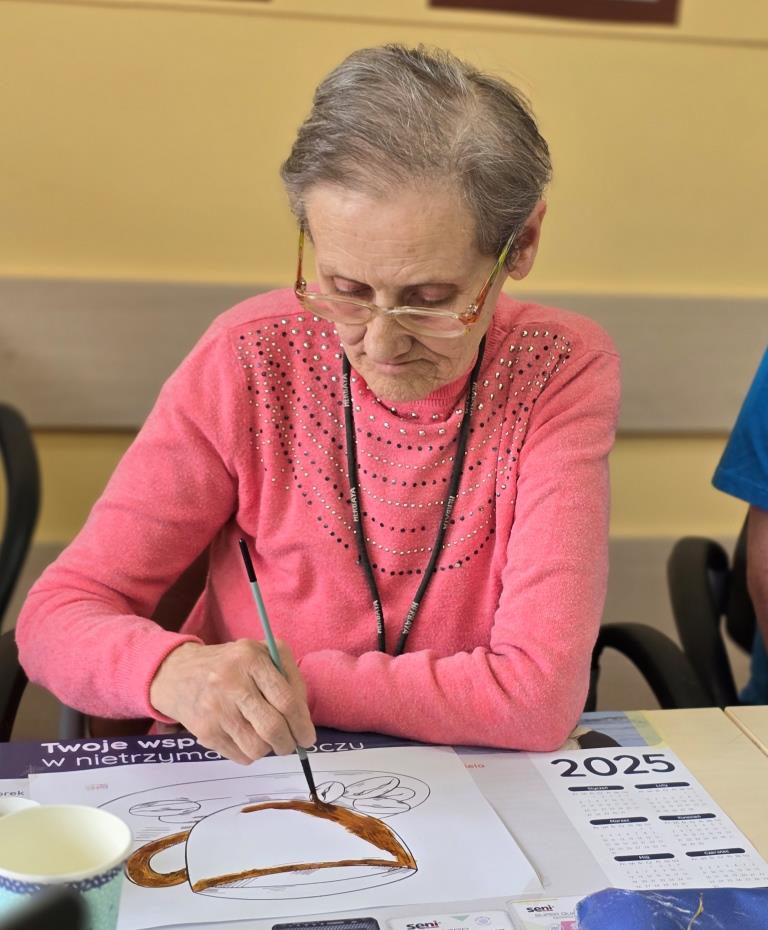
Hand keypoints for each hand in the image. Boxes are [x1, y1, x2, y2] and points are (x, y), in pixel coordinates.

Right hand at [149, 639, 315, 764]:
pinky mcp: (205, 732)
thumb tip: (303, 717)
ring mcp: (216, 709)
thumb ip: (288, 677)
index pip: (286, 699)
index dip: (302, 723)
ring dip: (269, 749)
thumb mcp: (260, 653)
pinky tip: (246, 737)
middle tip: (292, 744)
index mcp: (251, 659)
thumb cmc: (230, 664)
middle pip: (273, 727)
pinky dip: (250, 753)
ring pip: (257, 747)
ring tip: (267, 738)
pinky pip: (240, 756)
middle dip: (289, 743)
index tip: (308, 736)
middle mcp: (232, 683)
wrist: (177, 674)